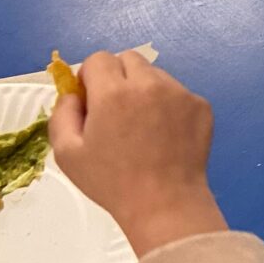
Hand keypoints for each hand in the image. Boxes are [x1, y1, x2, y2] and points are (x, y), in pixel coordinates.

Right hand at [50, 51, 227, 256]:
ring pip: (155, 75)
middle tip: (117, 111)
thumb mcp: (67, 153)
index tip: (92, 100)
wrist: (166, 204)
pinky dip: (169, 106)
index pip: (98, 59)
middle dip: (118, 77)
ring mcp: (179, 92)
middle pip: (128, 59)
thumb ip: (63, 113)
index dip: (90, 77)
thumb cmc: (112, 183)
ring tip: (144, 127)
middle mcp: (148, 83)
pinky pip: (178, 93)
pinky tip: (166, 135)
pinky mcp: (201, 104)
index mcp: (113, 92)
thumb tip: (73, 93)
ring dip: (145, 90)